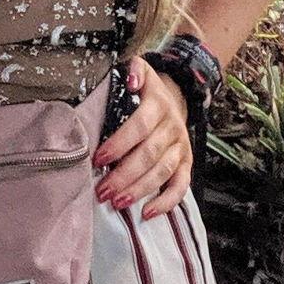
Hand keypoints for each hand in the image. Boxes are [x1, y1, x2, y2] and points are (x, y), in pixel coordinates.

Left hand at [92, 58, 192, 220]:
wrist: (176, 97)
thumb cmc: (146, 91)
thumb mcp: (141, 70)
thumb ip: (134, 70)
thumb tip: (131, 80)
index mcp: (159, 104)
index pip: (139, 126)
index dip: (119, 144)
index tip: (98, 159)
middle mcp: (173, 127)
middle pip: (149, 154)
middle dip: (124, 175)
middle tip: (102, 190)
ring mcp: (181, 147)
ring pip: (162, 172)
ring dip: (139, 189)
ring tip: (117, 202)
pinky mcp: (186, 163)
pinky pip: (180, 186)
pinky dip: (167, 202)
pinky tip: (147, 213)